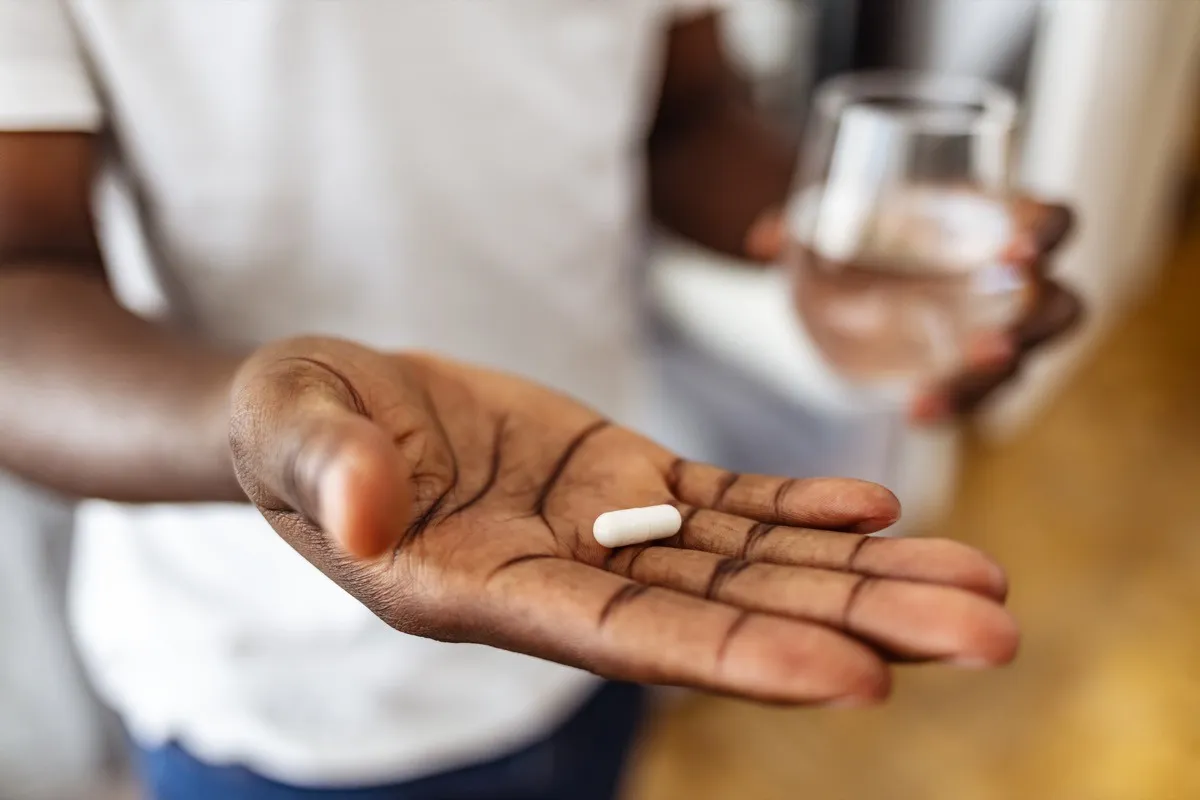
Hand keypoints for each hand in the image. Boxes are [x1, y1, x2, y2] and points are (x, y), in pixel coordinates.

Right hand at [230, 337, 1017, 705]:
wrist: (331, 407)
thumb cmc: (295, 427)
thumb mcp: (291, 428)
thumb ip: (325, 466)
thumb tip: (363, 505)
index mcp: (483, 591)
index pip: (628, 639)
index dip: (738, 659)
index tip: (856, 679)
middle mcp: (563, 580)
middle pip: (729, 616)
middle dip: (856, 627)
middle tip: (989, 638)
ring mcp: (602, 531)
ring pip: (750, 564)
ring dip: (863, 575)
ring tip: (978, 585)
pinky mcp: (619, 479)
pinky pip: (722, 505)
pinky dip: (797, 511)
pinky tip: (873, 514)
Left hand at [746, 195, 1084, 422]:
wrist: (842, 272)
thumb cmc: (858, 228)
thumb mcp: (832, 217)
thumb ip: (800, 224)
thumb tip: (763, 240)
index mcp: (994, 221)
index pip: (1051, 221)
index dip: (1046, 231)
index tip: (1017, 247)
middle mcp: (1008, 281)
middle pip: (1058, 304)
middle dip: (1036, 322)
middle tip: (994, 341)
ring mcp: (992, 333)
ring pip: (1025, 359)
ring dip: (992, 378)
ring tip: (941, 393)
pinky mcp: (964, 373)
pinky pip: (976, 395)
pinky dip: (951, 404)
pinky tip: (915, 412)